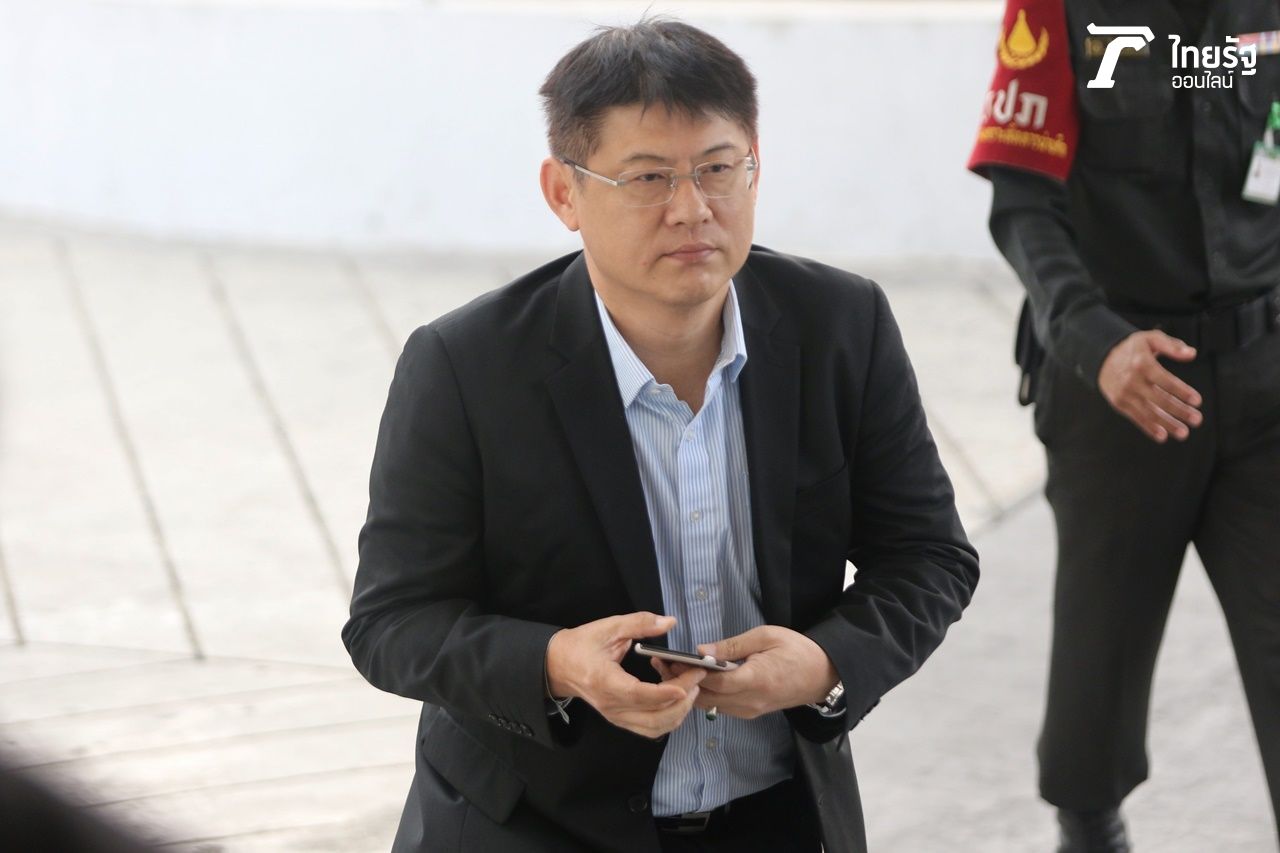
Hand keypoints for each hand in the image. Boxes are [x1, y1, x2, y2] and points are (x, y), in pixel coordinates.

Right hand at [546, 612, 704, 738]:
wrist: (559, 665)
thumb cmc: (582, 645)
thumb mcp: (608, 627)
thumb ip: (639, 623)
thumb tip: (669, 622)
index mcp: (605, 682)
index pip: (640, 695)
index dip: (667, 692)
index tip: (690, 681)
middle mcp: (611, 706)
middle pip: (654, 716)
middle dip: (683, 700)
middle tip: (698, 677)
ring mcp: (615, 717)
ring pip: (655, 728)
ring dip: (679, 712)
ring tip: (692, 689)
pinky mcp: (619, 720)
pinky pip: (649, 729)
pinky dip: (668, 719)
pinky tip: (677, 700)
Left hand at [652, 625, 836, 719]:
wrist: (823, 675)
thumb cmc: (797, 651)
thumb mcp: (765, 637)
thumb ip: (732, 646)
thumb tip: (701, 651)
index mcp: (755, 679)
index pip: (712, 681)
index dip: (687, 672)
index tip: (667, 659)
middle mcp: (750, 701)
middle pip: (705, 698)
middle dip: (680, 683)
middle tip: (661, 664)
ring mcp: (750, 710)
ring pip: (709, 706)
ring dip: (688, 691)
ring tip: (671, 670)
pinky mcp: (750, 712)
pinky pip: (720, 707)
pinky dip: (703, 696)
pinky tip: (693, 681)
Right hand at [1098, 330, 1201, 442]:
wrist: (1102, 358)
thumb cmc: (1133, 349)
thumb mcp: (1151, 338)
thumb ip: (1172, 346)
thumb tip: (1191, 354)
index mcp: (1142, 363)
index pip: (1165, 380)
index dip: (1182, 391)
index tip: (1197, 401)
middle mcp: (1132, 380)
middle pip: (1159, 399)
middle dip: (1179, 411)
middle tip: (1197, 420)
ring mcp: (1125, 394)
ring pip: (1149, 412)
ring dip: (1167, 424)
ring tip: (1183, 433)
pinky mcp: (1120, 403)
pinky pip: (1136, 418)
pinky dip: (1149, 428)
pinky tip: (1163, 436)